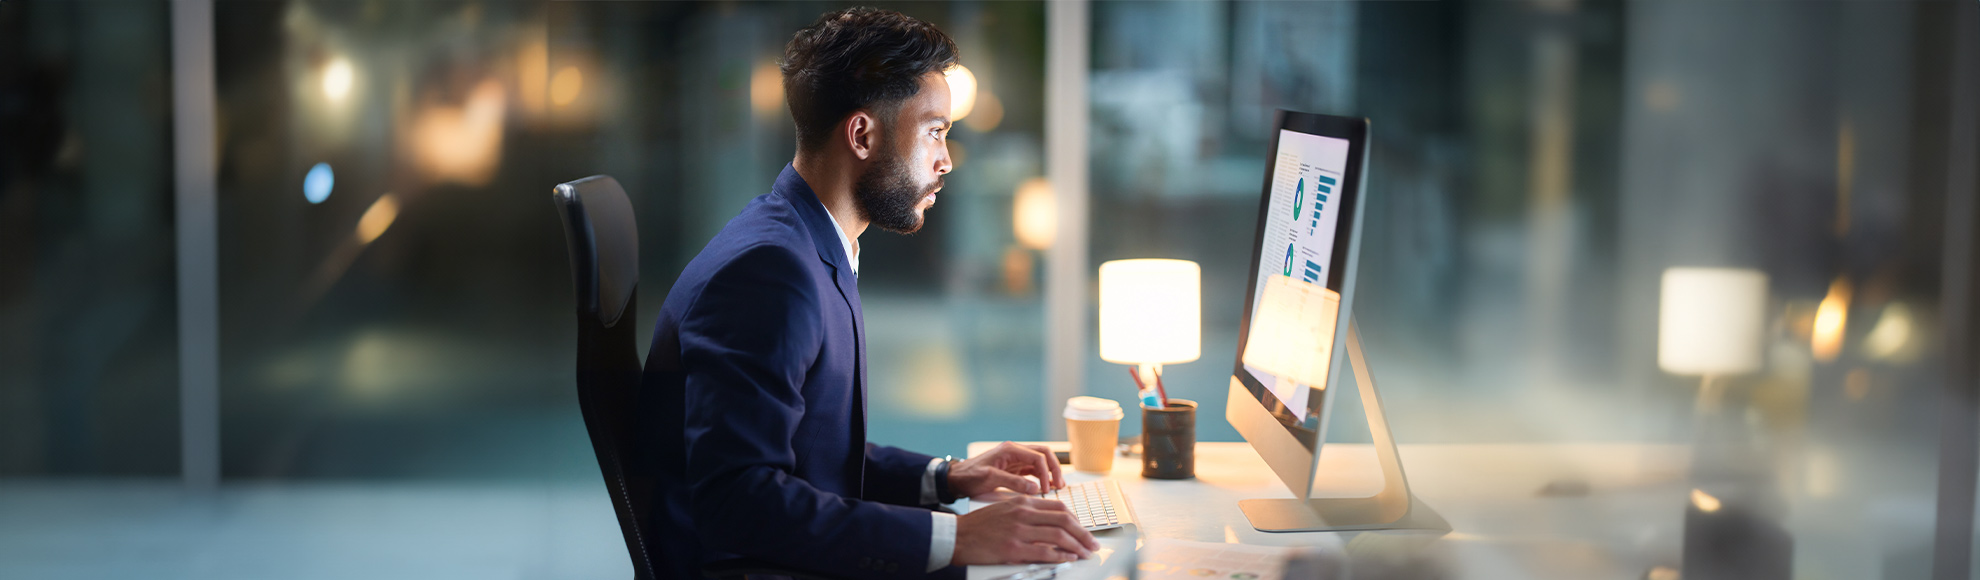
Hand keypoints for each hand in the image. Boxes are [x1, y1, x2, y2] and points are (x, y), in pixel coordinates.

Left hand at [950, 441, 1063, 496]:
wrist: (956, 479)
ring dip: (1050, 473)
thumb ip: (1012, 482)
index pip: (1038, 456)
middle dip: (1054, 468)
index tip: (1046, 488)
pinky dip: (1042, 478)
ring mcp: (1015, 460)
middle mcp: (1015, 452)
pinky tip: (1046, 487)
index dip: (1046, 472)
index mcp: (1010, 450)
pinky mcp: (1014, 469)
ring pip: (1041, 462)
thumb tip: (1034, 487)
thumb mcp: (990, 479)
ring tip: (1057, 487)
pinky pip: (1033, 470)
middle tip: (1059, 485)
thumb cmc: (969, 476)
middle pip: (1044, 454)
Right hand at [951, 496, 1099, 565]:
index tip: (1083, 529)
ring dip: (1077, 545)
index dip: (1076, 520)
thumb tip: (1049, 524)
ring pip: (1059, 536)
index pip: (1059, 508)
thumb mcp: (1005, 509)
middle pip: (1064, 520)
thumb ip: (1027, 513)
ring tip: (1085, 553)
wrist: (957, 535)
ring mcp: (1019, 531)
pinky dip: (1061, 556)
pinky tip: (1069, 558)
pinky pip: (1045, 552)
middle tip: (1092, 543)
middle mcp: (1023, 513)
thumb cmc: (979, 525)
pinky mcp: (1013, 548)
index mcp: (1022, 502)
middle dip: (1083, 533)